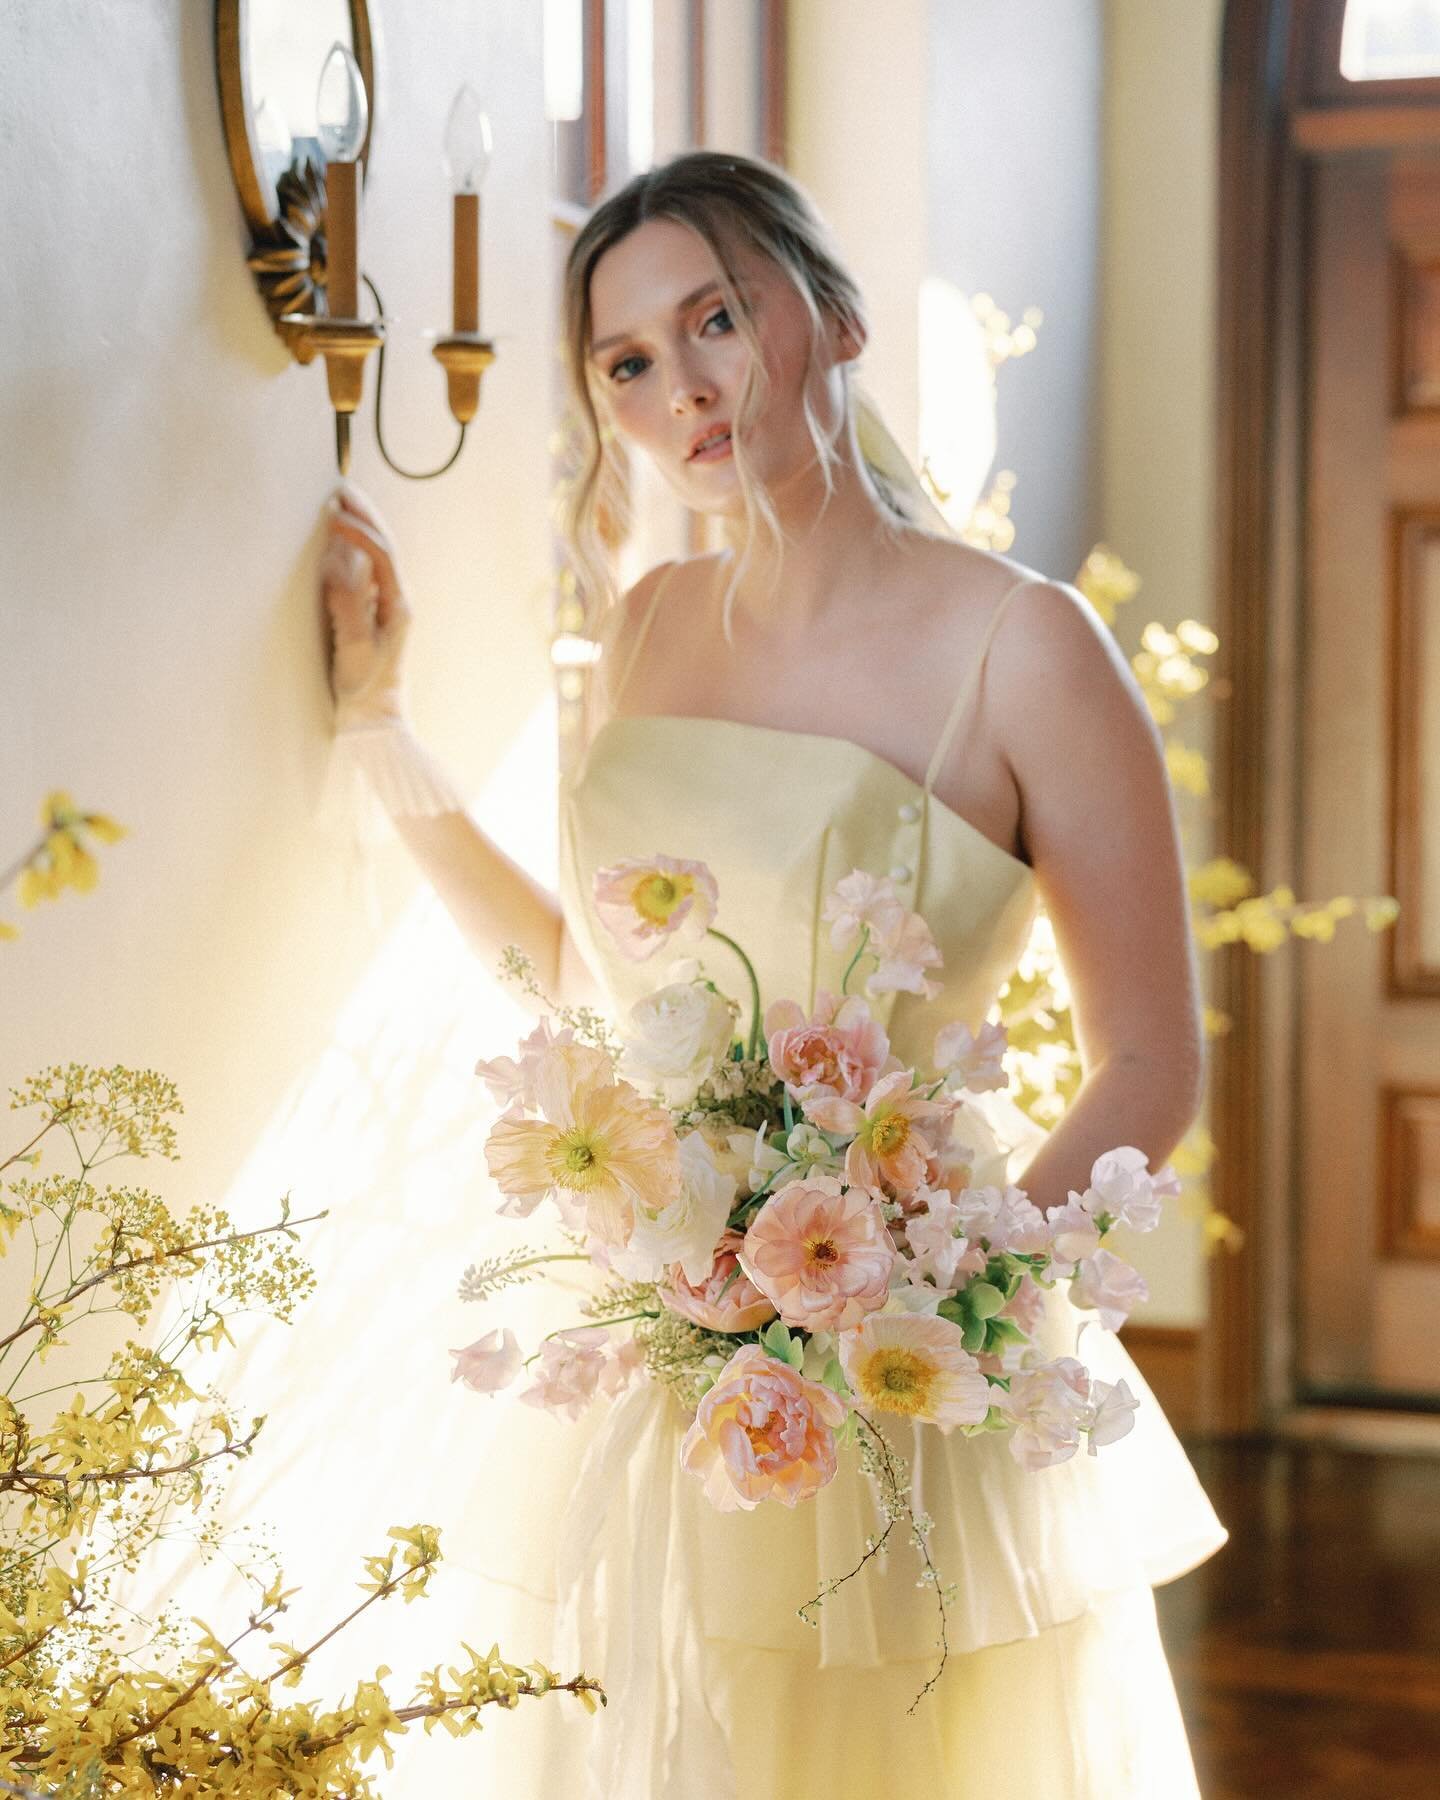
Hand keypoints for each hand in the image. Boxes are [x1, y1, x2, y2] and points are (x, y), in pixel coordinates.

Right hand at [321, 484, 411, 727]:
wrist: (374, 718)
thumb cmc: (367, 688)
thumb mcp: (354, 647)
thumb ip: (347, 607)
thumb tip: (336, 568)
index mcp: (398, 605)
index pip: (382, 554)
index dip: (359, 531)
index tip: (334, 516)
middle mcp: (395, 601)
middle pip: (382, 547)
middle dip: (363, 516)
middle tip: (341, 489)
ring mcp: (383, 606)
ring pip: (373, 556)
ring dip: (358, 528)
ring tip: (339, 503)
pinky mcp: (370, 615)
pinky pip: (361, 573)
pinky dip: (348, 551)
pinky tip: (335, 539)